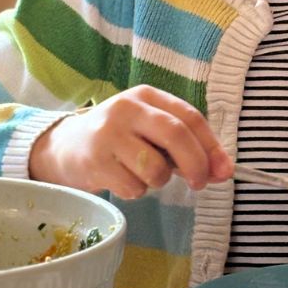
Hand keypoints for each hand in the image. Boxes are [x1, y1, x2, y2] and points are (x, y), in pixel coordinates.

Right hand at [29, 85, 232, 199]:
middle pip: (175, 134)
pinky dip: (135, 191)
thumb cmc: (118, 140)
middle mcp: (126, 108)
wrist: (64, 147)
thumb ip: (186, 147)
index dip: (211, 146)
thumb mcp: (150, 131)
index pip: (189, 116)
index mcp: (146, 96)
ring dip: (158, 181)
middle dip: (195, 164)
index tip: (224, 171)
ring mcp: (108, 134)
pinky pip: (133, 187)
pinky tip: (121, 179)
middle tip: (199, 184)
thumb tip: (223, 171)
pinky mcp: (95, 161)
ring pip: (155, 168)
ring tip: (144, 175)